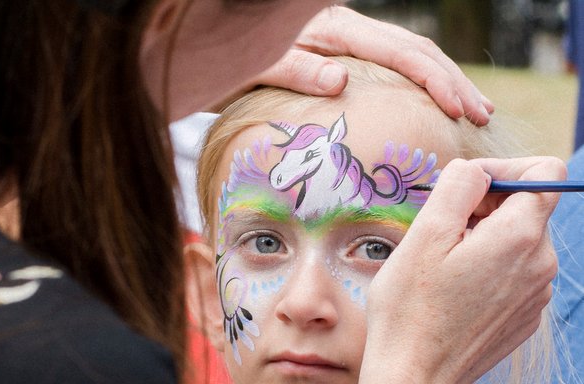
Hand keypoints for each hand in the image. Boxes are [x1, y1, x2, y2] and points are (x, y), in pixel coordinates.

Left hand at [254, 6, 493, 125]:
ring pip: (412, 55)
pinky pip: (396, 65)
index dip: (434, 78)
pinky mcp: (350, 54)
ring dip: (445, 81)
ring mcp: (354, 41)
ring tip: (475, 108)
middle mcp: (353, 30)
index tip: (459, 107)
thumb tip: (340, 82)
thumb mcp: (262, 66)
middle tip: (481, 115)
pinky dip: (422, 82)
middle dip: (452, 81)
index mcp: (338, 30)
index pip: (400, 51)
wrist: (227, 48)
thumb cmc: (240, 60)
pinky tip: (437, 100)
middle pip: (417, 50)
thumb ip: (298, 70)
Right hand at [359, 156, 564, 382]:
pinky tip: (455, 283)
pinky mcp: (525, 313)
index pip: (545, 172)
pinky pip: (515, 269)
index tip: (467, 186)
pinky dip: (488, 263)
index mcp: (519, 238)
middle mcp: (541, 264)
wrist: (414, 374)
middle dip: (486, 203)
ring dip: (484, 234)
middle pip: (528, 205)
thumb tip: (476, 170)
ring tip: (444, 259)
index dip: (503, 167)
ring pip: (519, 238)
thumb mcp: (425, 235)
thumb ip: (458, 186)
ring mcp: (536, 293)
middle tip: (442, 226)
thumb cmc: (411, 308)